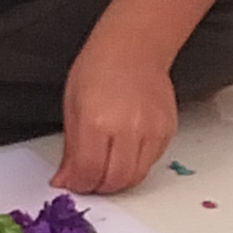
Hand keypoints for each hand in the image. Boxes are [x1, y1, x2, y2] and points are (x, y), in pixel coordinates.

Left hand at [51, 43, 177, 196]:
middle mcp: (127, 128)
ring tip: (107, 167)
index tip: (74, 182)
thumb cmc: (99, 68)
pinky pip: (151, 162)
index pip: (88, 171)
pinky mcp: (167, 130)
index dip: (79, 184)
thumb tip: (65, 179)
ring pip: (136, 176)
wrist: (134, 47)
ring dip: (119, 180)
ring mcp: (151, 130)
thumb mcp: (72, 105)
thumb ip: (70, 148)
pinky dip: (136, 165)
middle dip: (99, 186)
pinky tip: (125, 151)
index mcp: (96, 121)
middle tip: (90, 179)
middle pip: (115, 180)